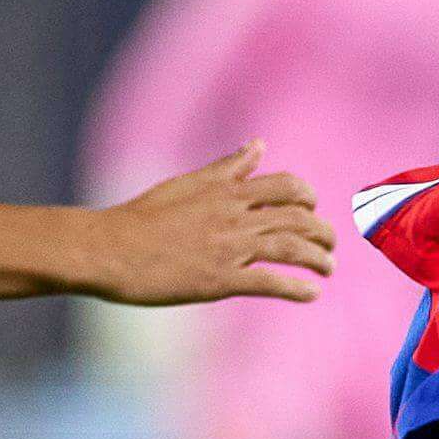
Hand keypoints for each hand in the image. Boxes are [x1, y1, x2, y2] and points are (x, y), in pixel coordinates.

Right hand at [93, 144, 332, 303]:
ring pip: (292, 248)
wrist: (108, 250)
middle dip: (323, 232)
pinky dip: (298, 288)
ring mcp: (228, 248)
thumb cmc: (141, 217)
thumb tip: (258, 144)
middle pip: (298, 218)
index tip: (313, 210)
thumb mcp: (187, 183)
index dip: (308, 198)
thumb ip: (226, 168)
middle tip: (330, 245)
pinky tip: (312, 294)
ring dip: (319, 259)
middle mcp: (233, 216)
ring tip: (327, 269)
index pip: (286, 186)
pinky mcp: (219, 280)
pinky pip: (270, 282)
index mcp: (225, 191)